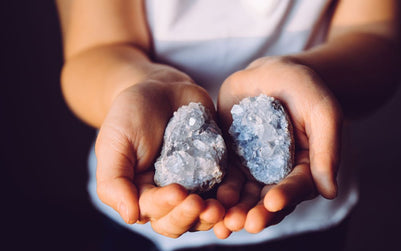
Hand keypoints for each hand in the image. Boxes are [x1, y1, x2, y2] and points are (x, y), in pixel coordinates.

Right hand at [95, 72, 223, 237]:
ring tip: (221, 206)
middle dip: (190, 216)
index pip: (153, 212)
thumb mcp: (115, 143)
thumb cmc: (131, 114)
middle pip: (180, 221)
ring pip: (204, 212)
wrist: (162, 89)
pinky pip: (226, 189)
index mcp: (142, 194)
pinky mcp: (216, 170)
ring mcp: (195, 184)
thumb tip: (129, 216)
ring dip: (212, 214)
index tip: (176, 192)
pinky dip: (231, 195)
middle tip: (201, 204)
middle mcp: (169, 195)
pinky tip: (234, 193)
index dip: (165, 207)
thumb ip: (114, 181)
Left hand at [213, 56, 341, 237]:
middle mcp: (280, 174)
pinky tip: (207, 202)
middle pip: (269, 200)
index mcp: (306, 168)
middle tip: (245, 223)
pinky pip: (224, 179)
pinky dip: (217, 192)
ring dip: (234, 210)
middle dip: (257, 213)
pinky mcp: (232, 160)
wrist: (270, 73)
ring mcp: (254, 169)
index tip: (273, 202)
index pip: (298, 187)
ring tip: (224, 221)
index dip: (286, 196)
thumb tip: (329, 192)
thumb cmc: (303, 88)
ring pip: (244, 196)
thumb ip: (327, 149)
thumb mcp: (322, 112)